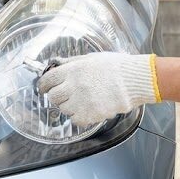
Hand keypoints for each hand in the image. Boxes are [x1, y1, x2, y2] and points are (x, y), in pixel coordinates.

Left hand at [36, 52, 160, 126]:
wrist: (135, 79)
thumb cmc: (117, 66)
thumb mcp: (91, 58)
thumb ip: (72, 62)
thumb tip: (57, 64)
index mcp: (73, 69)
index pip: (47, 80)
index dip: (44, 85)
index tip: (45, 88)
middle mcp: (74, 85)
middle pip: (53, 97)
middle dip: (57, 96)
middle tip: (66, 95)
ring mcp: (82, 101)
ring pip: (64, 109)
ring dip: (70, 106)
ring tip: (82, 101)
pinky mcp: (91, 114)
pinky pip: (76, 120)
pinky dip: (80, 117)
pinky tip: (88, 110)